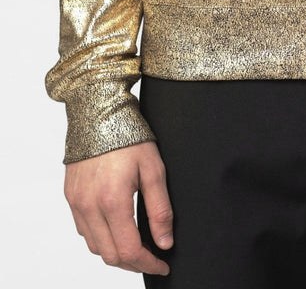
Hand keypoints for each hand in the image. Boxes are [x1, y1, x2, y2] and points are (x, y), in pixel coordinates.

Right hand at [64, 140, 173, 276]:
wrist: (99, 110)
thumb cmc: (130, 135)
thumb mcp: (154, 169)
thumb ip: (160, 209)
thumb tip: (164, 242)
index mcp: (112, 201)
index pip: (129, 250)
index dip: (148, 264)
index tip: (163, 264)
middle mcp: (89, 206)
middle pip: (110, 255)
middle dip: (133, 263)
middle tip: (153, 258)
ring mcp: (76, 202)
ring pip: (94, 246)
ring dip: (115, 252)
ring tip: (137, 246)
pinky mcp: (70, 196)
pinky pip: (83, 229)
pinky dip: (100, 238)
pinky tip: (116, 229)